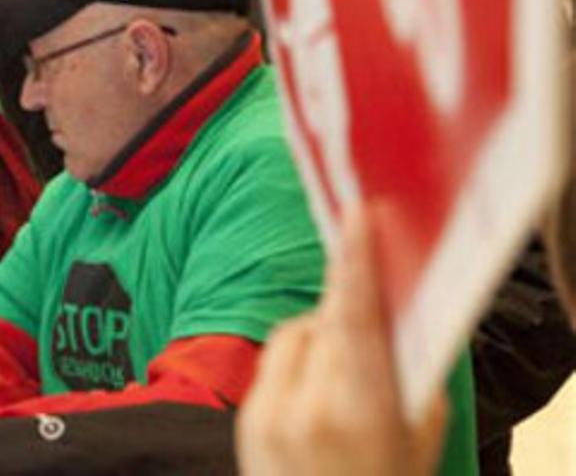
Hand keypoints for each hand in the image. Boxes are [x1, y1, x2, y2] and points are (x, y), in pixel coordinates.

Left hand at [236, 208, 448, 475]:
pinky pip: (273, 366)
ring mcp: (266, 414)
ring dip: (319, 342)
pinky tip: (316, 401)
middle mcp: (304, 407)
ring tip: (343, 387)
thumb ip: (408, 386)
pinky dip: (297, 367)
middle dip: (344, 314)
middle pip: (321, 322)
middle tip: (367, 318)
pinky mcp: (244, 421)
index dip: (356, 263)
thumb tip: (394, 327)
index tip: (358, 215)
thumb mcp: (417, 447)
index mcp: (358, 413)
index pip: (354, 319)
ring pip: (293, 338)